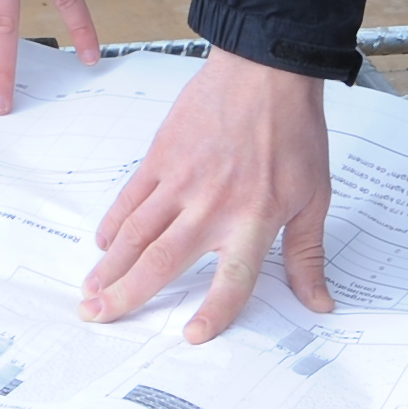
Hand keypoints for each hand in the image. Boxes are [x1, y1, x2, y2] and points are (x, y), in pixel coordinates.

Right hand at [81, 47, 333, 341]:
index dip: (214, 311)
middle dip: (127, 295)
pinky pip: (131, 198)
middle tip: (98, 317)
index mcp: (255, 219)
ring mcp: (181, 180)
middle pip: (163, 260)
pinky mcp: (161, 157)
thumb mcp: (314, 197)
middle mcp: (212, 205)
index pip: (232, 279)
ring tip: (89, 292)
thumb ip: (308, 255)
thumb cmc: (293, 132)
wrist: (265, 72)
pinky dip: (115, 224)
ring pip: (137, 233)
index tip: (192, 336)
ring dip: (110, 266)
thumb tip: (319, 303)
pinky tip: (104, 245)